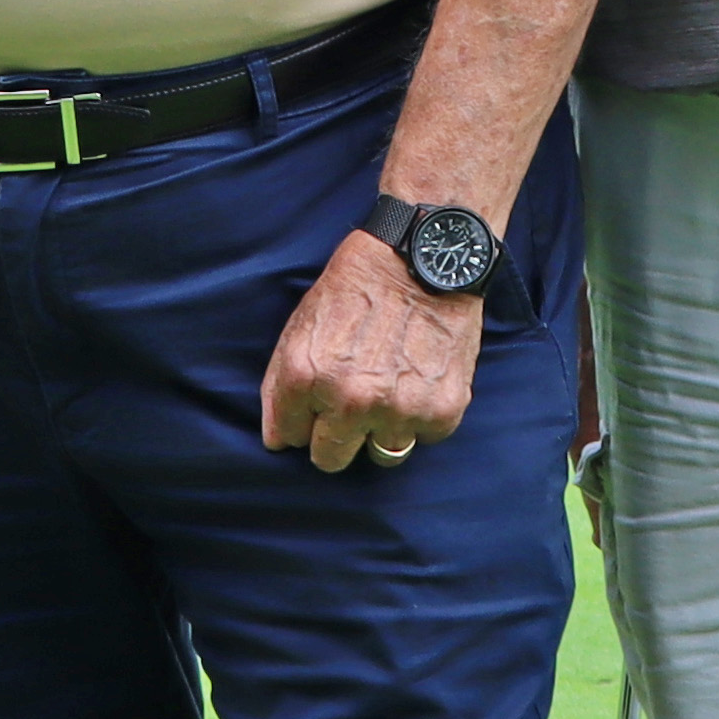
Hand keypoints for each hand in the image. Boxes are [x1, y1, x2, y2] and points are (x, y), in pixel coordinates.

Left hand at [263, 231, 479, 474]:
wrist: (421, 258)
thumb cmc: (356, 288)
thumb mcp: (300, 326)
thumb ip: (280, 387)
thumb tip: (278, 441)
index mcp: (304, 377)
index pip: (288, 438)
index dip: (302, 420)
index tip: (316, 404)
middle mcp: (349, 401)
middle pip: (330, 460)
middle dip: (335, 438)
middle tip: (352, 404)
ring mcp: (397, 410)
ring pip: (381, 454)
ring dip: (383, 429)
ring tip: (392, 386)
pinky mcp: (440, 411)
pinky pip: (422, 437)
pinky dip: (422, 415)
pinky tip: (420, 378)